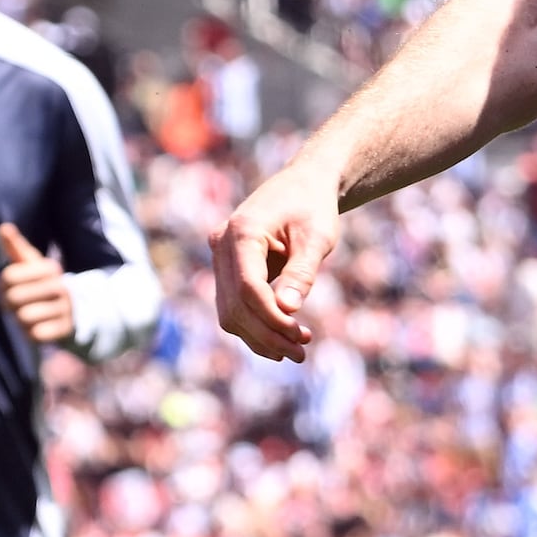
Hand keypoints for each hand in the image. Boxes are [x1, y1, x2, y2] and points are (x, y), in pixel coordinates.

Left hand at [0, 221, 77, 347]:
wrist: (77, 309)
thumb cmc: (44, 283)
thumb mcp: (33, 264)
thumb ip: (16, 247)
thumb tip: (3, 227)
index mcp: (50, 268)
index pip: (8, 277)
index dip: (1, 284)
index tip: (6, 286)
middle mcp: (60, 286)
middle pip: (13, 298)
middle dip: (7, 303)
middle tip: (11, 304)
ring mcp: (65, 309)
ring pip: (23, 318)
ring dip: (19, 319)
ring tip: (25, 314)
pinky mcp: (65, 330)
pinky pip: (35, 334)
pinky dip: (30, 333)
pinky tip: (36, 327)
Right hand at [216, 160, 344, 360]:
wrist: (302, 184)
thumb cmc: (313, 206)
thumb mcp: (317, 237)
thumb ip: (301, 273)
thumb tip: (287, 311)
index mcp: (242, 231)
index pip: (248, 287)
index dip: (272, 318)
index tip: (302, 337)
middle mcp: (222, 244)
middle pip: (234, 305)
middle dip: (266, 335)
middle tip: (301, 353)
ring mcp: (220, 257)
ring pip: (228, 312)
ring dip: (259, 337)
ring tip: (295, 352)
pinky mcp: (226, 268)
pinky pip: (232, 306)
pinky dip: (254, 327)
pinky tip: (280, 342)